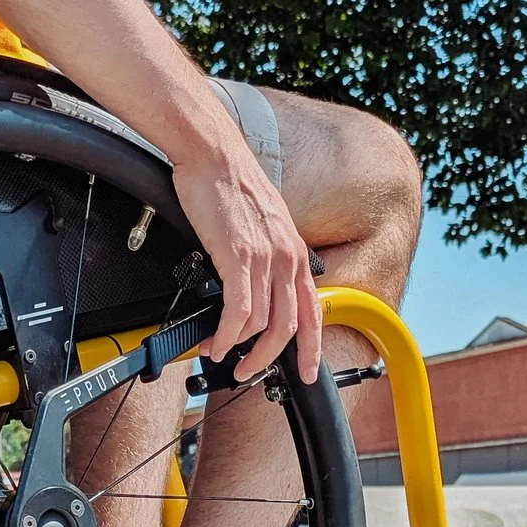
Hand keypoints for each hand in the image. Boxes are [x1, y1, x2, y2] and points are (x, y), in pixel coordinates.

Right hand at [171, 134, 322, 384]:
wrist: (213, 154)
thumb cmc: (231, 185)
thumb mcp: (264, 224)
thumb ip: (268, 255)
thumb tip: (257, 285)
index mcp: (295, 252)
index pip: (313, 311)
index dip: (312, 348)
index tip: (309, 371)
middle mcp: (287, 259)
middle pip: (288, 327)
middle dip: (267, 358)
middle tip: (247, 371)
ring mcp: (266, 259)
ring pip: (261, 325)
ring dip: (239, 348)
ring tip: (220, 354)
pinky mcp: (239, 258)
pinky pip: (239, 312)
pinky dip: (227, 334)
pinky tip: (216, 342)